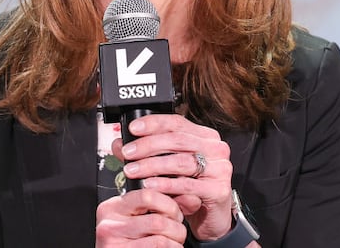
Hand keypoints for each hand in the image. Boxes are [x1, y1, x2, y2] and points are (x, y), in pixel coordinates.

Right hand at [95, 189, 186, 246]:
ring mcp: (115, 241)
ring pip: (160, 235)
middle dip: (176, 225)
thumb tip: (188, 197)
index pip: (147, 195)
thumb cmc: (128, 242)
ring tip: (176, 241)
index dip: (169, 204)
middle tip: (178, 230)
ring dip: (176, 239)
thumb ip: (156, 207)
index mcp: (113, 207)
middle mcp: (110, 223)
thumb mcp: (136, 220)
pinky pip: (158, 246)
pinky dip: (172, 247)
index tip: (175, 213)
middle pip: (157, 218)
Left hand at [112, 114, 233, 240]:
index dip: (153, 123)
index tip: (133, 129)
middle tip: (128, 153)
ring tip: (133, 171)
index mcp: (205, 136)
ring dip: (152, 165)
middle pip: (178, 140)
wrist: (210, 217)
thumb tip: (119, 144)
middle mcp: (216, 148)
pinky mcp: (218, 189)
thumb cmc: (189, 188)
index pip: (177, 122)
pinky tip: (149, 186)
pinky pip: (187, 185)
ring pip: (181, 161)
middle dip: (148, 146)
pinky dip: (165, 185)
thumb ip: (145, 154)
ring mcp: (220, 168)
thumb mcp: (166, 168)